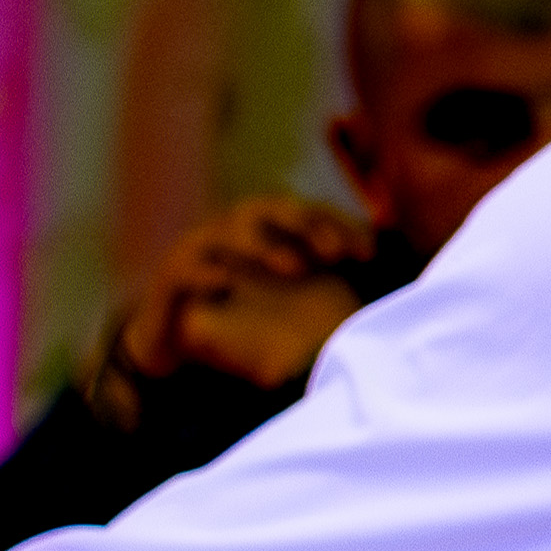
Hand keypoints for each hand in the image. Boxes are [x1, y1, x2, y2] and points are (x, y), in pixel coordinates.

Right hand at [102, 195, 368, 396]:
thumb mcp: (291, 300)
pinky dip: (205, 274)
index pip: (306, 212)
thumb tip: (381, 277)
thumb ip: (329, 285)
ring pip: (230, 231)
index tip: (369, 251)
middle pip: (271, 210)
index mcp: (266, 229)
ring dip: (263, 245)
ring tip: (293, 267)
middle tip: (334, 253)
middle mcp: (233, 230)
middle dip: (306, 226)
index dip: (338, 225)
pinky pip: (184, 269)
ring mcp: (199, 249)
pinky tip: (228, 284)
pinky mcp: (170, 279)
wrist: (174, 340)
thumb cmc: (239, 317)